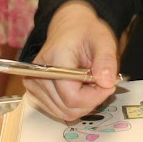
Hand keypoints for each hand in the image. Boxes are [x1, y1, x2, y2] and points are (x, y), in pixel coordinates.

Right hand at [23, 2, 120, 122]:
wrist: (69, 28)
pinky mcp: (34, 93)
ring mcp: (33, 85)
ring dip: (83, 103)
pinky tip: (80, 88)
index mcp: (54, 59)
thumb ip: (106, 60)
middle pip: (68, 108)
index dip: (95, 97)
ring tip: (90, 82)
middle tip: (101, 82)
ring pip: (64, 113)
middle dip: (91, 100)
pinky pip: (58, 111)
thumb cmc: (86, 33)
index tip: (109, 85)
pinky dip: (74, 105)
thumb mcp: (103, 40)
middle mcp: (37, 74)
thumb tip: (107, 83)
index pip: (72, 96)